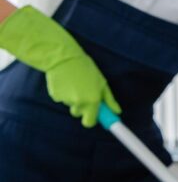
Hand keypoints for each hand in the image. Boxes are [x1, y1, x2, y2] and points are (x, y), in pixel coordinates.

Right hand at [0, 6, 120, 126]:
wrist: (63, 58)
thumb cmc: (86, 69)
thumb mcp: (102, 83)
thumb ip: (109, 100)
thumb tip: (117, 112)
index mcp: (92, 101)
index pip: (90, 122)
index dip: (93, 121)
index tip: (97, 122)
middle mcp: (79, 103)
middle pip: (80, 115)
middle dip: (83, 109)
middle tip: (85, 95)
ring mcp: (66, 100)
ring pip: (71, 106)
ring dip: (74, 99)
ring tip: (76, 84)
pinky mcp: (55, 96)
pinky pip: (62, 99)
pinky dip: (64, 94)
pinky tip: (66, 82)